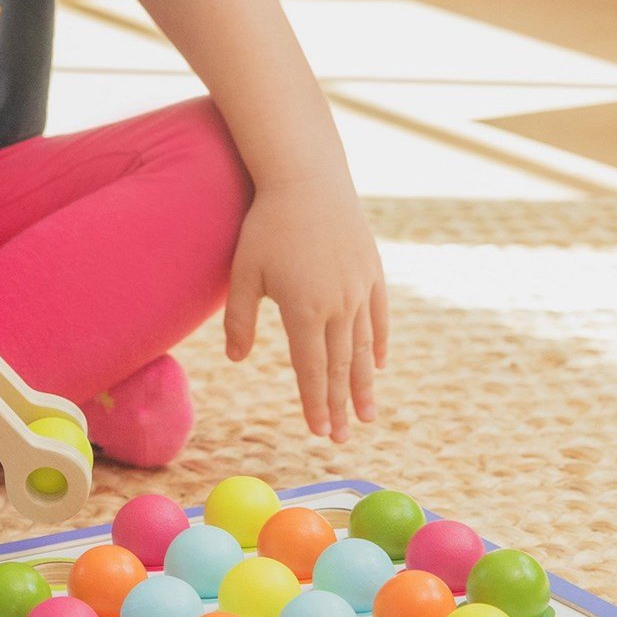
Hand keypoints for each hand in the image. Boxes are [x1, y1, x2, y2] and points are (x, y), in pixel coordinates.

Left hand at [223, 180, 387, 442]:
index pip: (311, 369)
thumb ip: (241, 320)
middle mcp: (339, 305)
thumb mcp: (244, 273)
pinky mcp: (372, 272)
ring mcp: (360, 289)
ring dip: (366, 385)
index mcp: (305, 310)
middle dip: (340, 406)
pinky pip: (379, 317)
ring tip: (368, 416)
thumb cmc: (267, 224)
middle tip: (341, 438)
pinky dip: (379, 344)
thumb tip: (236, 359)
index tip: (318, 431)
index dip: (314, 402)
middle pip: (341, 367)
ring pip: (364, 348)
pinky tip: (380, 365)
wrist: (307, 177)